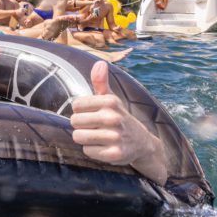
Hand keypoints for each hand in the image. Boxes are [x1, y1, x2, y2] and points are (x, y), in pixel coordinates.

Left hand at [70, 62, 166, 183]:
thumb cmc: (119, 117)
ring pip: (79, 137)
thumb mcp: (111, 98)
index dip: (80, 111)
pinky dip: (92, 151)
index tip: (92, 113)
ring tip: (97, 137)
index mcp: (110, 101)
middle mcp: (113, 118)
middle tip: (94, 127)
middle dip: (80, 126)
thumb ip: (101, 82)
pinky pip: (87, 151)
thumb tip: (100, 63)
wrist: (142, 143)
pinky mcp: (114, 154)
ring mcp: (115, 136)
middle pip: (75, 121)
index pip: (76, 105)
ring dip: (84, 138)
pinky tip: (103, 147)